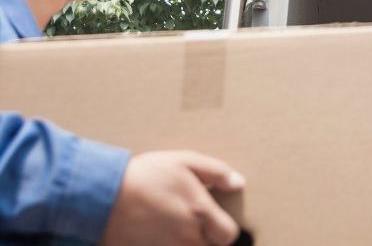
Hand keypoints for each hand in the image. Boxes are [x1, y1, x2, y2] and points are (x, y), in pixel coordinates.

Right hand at [100, 150, 245, 245]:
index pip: (228, 236)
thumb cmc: (146, 175)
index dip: (224, 229)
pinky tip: (158, 235)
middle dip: (205, 238)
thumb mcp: (185, 162)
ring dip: (186, 243)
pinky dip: (166, 245)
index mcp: (200, 213)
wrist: (104, 194)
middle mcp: (186, 237)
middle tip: (191, 222)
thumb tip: (239, 183)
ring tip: (173, 227)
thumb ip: (217, 173)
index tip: (214, 219)